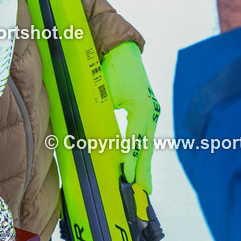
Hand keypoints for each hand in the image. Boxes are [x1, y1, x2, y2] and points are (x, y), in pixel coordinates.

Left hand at [101, 41, 159, 192]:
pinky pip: (143, 135)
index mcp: (142, 107)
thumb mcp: (103, 89)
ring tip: (143, 186)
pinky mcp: (146, 111)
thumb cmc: (109, 67)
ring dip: (144, 164)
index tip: (127, 176)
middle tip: (142, 192)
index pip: (136, 138)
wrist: (120, 49)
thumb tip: (91, 134)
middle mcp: (150, 111)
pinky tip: (138, 165)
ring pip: (146, 142)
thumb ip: (100, 111)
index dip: (131, 157)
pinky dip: (141, 151)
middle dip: (143, 169)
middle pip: (146, 145)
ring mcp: (150, 111)